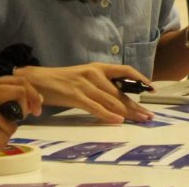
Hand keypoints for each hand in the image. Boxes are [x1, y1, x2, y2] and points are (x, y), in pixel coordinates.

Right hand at [16, 63, 153, 123]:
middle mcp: (95, 74)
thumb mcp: (85, 77)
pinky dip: (108, 115)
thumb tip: (118, 96)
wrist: (36, 79)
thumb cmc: (62, 80)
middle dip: (136, 105)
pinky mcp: (75, 96)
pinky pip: (95, 107)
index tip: (152, 89)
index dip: (140, 79)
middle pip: (120, 92)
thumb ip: (100, 84)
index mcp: (99, 67)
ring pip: (111, 100)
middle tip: (148, 115)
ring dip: (127, 112)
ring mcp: (85, 85)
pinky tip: (118, 121)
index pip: (125, 71)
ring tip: (139, 120)